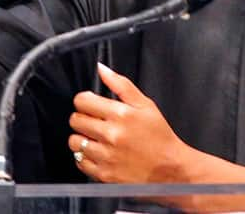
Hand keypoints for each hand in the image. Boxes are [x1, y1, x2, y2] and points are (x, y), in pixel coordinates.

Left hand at [68, 62, 192, 183]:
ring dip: (82, 138)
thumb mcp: (146, 105)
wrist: (169, 169)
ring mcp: (106, 156)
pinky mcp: (103, 174)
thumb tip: (102, 69)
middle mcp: (111, 135)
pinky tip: (99, 153)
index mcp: (121, 115)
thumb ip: (121, 84)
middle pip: (75, 120)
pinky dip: (85, 156)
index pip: (82, 101)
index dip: (85, 100)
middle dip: (83, 118)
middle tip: (95, 121)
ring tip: (96, 138)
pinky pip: (79, 161)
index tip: (91, 104)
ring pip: (74, 141)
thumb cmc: (159, 136)